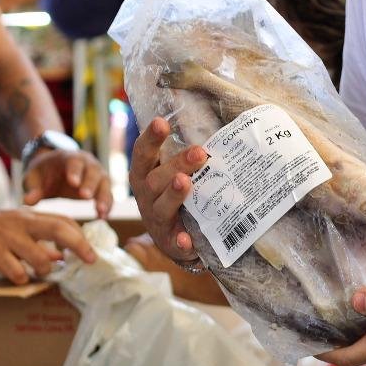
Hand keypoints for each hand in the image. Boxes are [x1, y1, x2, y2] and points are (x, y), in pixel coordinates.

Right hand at [0, 206, 96, 284]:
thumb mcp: (14, 228)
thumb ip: (37, 239)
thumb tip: (60, 255)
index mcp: (28, 216)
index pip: (64, 221)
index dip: (81, 236)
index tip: (91, 252)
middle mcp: (21, 223)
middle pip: (59, 229)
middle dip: (79, 246)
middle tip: (89, 260)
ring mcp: (6, 237)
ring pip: (39, 255)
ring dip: (46, 267)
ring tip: (41, 272)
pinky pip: (15, 270)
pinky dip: (21, 277)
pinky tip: (17, 277)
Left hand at [22, 148, 111, 216]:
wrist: (52, 170)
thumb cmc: (42, 174)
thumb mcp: (33, 179)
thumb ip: (32, 189)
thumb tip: (27, 202)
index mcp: (68, 157)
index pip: (74, 161)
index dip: (75, 171)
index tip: (73, 183)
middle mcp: (87, 163)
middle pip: (93, 171)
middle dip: (90, 184)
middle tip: (85, 197)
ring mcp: (96, 174)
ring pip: (104, 183)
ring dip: (104, 197)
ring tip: (101, 212)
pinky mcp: (100, 187)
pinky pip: (107, 195)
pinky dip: (107, 205)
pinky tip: (103, 217)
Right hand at [130, 116, 207, 263]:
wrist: (173, 238)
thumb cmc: (175, 193)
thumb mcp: (173, 172)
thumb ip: (186, 154)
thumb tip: (222, 127)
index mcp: (146, 174)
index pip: (143, 153)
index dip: (151, 138)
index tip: (161, 122)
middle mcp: (146, 195)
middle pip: (155, 179)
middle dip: (176, 165)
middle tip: (199, 152)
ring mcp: (156, 219)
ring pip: (162, 207)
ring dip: (174, 195)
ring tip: (186, 183)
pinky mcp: (169, 242)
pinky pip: (174, 242)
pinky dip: (180, 241)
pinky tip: (187, 240)